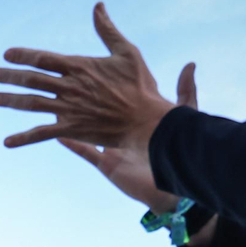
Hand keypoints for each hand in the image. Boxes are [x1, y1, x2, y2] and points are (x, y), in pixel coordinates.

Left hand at [0, 3, 178, 150]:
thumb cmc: (140, 86)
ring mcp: (68, 109)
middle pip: (32, 79)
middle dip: (10, 76)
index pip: (44, 58)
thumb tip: (98, 6)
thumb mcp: (126, 52)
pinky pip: (42, 133)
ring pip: (32, 104)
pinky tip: (7, 142)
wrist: (146, 120)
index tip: (8, 54)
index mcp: (79, 67)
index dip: (23, 55)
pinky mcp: (71, 129)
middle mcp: (69, 87)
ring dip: (11, 101)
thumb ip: (107, 30)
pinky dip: (24, 138)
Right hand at [54, 62, 196, 211]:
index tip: (97, 71)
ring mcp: (112, 147)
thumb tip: (190, 63)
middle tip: (69, 82)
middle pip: (99, 112)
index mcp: (137, 119)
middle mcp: (122, 131)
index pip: (120, 98)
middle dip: (84, 99)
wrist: (173, 183)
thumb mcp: (184, 114)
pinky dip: (71, 142)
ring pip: (86, 129)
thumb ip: (185, 91)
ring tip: (55, 101)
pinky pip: (84, 151)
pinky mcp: (106, 163)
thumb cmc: (179, 148)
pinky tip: (57, 132)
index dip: (109, 86)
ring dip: (72, 118)